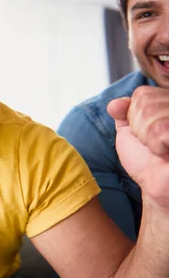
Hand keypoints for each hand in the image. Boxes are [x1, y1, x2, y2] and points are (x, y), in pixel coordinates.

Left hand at [108, 86, 168, 208]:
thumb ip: (123, 112)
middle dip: (141, 127)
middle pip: (146, 103)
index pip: (142, 93)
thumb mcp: (128, 132)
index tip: (145, 132)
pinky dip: (157, 144)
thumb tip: (114, 104)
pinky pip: (161, 129)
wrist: (156, 184)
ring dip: (149, 137)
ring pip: (152, 114)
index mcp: (166, 103)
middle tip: (153, 143)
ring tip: (161, 148)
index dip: (135, 116)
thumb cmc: (145, 160)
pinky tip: (165, 152)